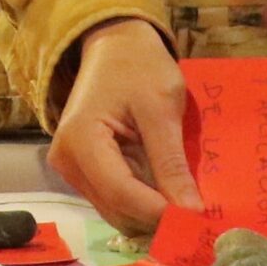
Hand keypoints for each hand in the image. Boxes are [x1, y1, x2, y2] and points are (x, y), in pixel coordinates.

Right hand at [45, 18, 201, 233]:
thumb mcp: (162, 109)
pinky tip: (169, 193)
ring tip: (188, 206)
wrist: (116, 46)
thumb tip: (190, 212)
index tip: (196, 219)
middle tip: (199, 219)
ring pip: (115, 210)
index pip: (120, 192)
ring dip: (150, 212)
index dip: (157, 211)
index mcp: (81, 140)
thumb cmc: (140, 67)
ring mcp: (72, 168)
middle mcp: (67, 161)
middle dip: (156, 217)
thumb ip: (171, 163)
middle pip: (115, 208)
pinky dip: (142, 200)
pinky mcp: (84, 170)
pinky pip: (115, 198)